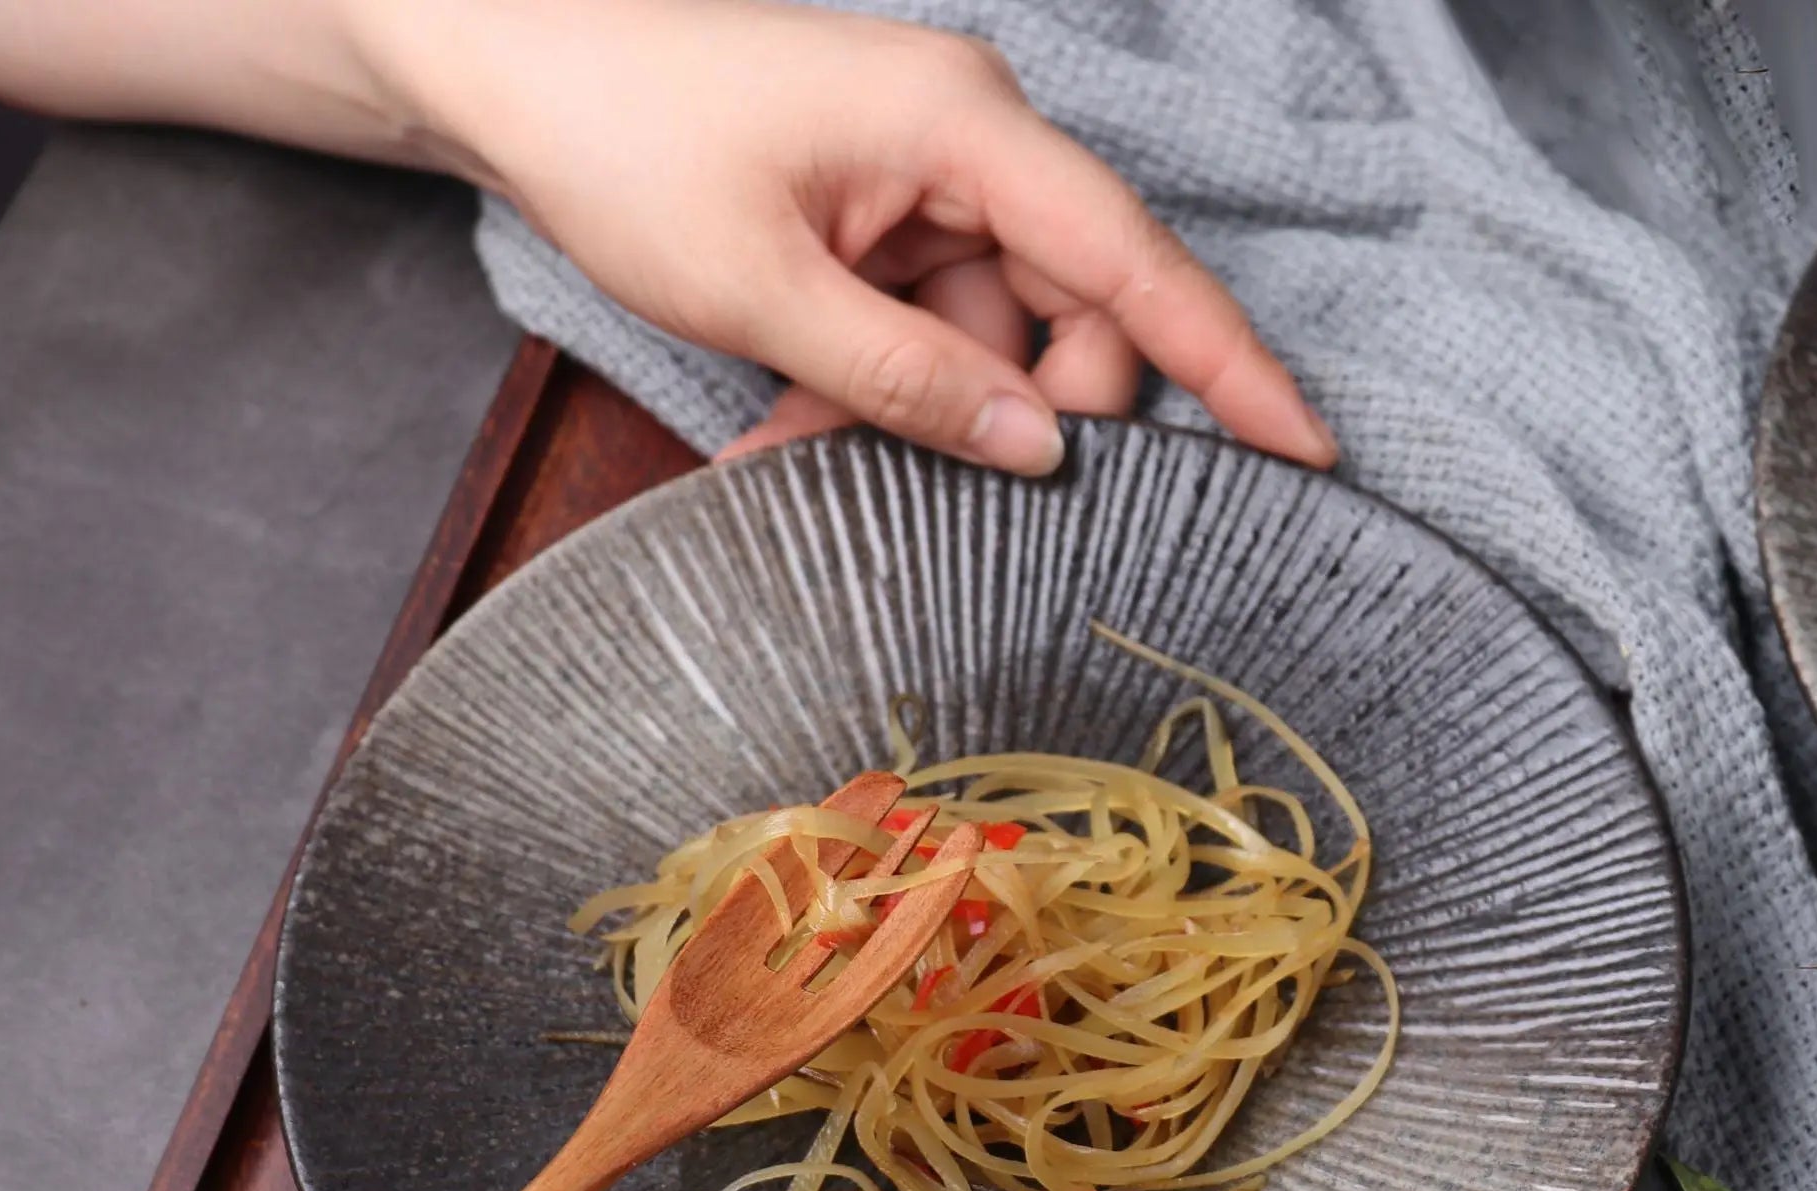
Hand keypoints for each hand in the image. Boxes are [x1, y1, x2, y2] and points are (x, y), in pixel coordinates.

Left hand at [370, 0, 1336, 473]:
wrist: (513, 68)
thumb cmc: (624, 145)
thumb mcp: (765, 290)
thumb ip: (908, 379)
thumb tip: (1038, 446)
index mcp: (964, 126)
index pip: (1133, 260)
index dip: (1226, 363)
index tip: (1303, 449)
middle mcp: (967, 140)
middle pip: (1071, 310)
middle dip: (1019, 416)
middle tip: (934, 495)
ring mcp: (922, 176)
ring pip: (987, 334)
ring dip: (917, 415)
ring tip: (804, 456)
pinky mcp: (878, 210)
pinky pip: (920, 322)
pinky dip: (875, 387)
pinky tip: (793, 430)